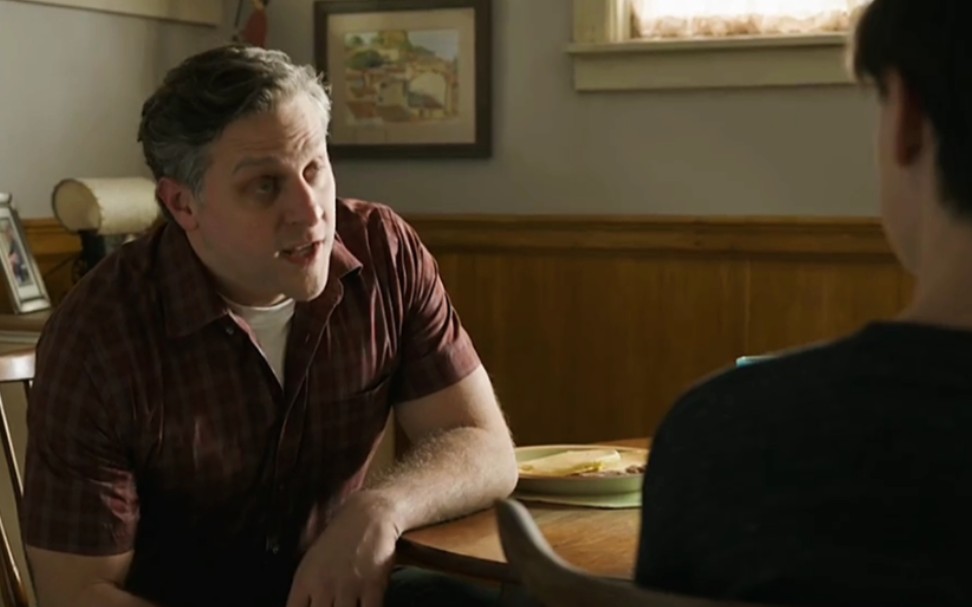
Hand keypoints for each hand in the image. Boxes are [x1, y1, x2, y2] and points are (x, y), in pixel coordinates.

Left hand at [286, 491, 400, 606]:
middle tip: (333, 605)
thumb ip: (305, 591)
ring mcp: (348, 587)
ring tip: (348, 606)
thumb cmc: (340, 539)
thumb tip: (302, 606)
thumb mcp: (311, 562)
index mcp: (304, 581)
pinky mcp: (373, 586)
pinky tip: (366, 605)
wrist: (368, 515)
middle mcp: (323, 586)